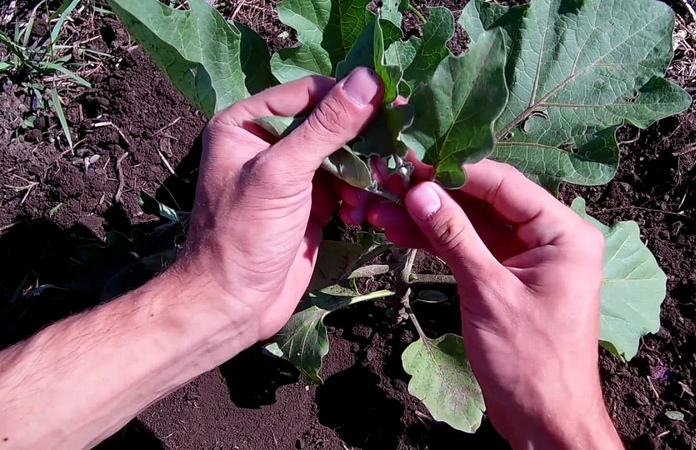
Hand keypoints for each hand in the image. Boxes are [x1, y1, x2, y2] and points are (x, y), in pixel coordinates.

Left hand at [181, 68, 382, 341]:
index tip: (393, 105)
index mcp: (247, 123)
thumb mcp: (282, 174)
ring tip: (371, 191)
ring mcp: (292, 175)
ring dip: (363, 173)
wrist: (232, 305)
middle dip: (362, 140)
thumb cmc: (243, 236)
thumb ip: (326, 127)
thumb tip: (369, 79)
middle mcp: (269, 142)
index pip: (310, 93)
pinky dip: (358, 196)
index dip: (351, 97)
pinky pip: (346, 186)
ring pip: (344, 155)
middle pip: (331, 123)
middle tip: (396, 150)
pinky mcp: (311, 204)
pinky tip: (358, 214)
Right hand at [351, 161, 622, 448]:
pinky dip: (437, 244)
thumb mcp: (489, 292)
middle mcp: (549, 237)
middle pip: (485, 202)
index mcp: (564, 232)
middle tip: (388, 178)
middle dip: (435, 193)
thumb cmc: (531, 361)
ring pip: (471, 226)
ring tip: (380, 203)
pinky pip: (468, 251)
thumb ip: (455, 237)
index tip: (412, 159)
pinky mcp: (504, 279)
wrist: (545, 421)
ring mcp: (525, 258)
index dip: (455, 170)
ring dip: (427, 218)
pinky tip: (397, 230)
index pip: (505, 184)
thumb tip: (420, 190)